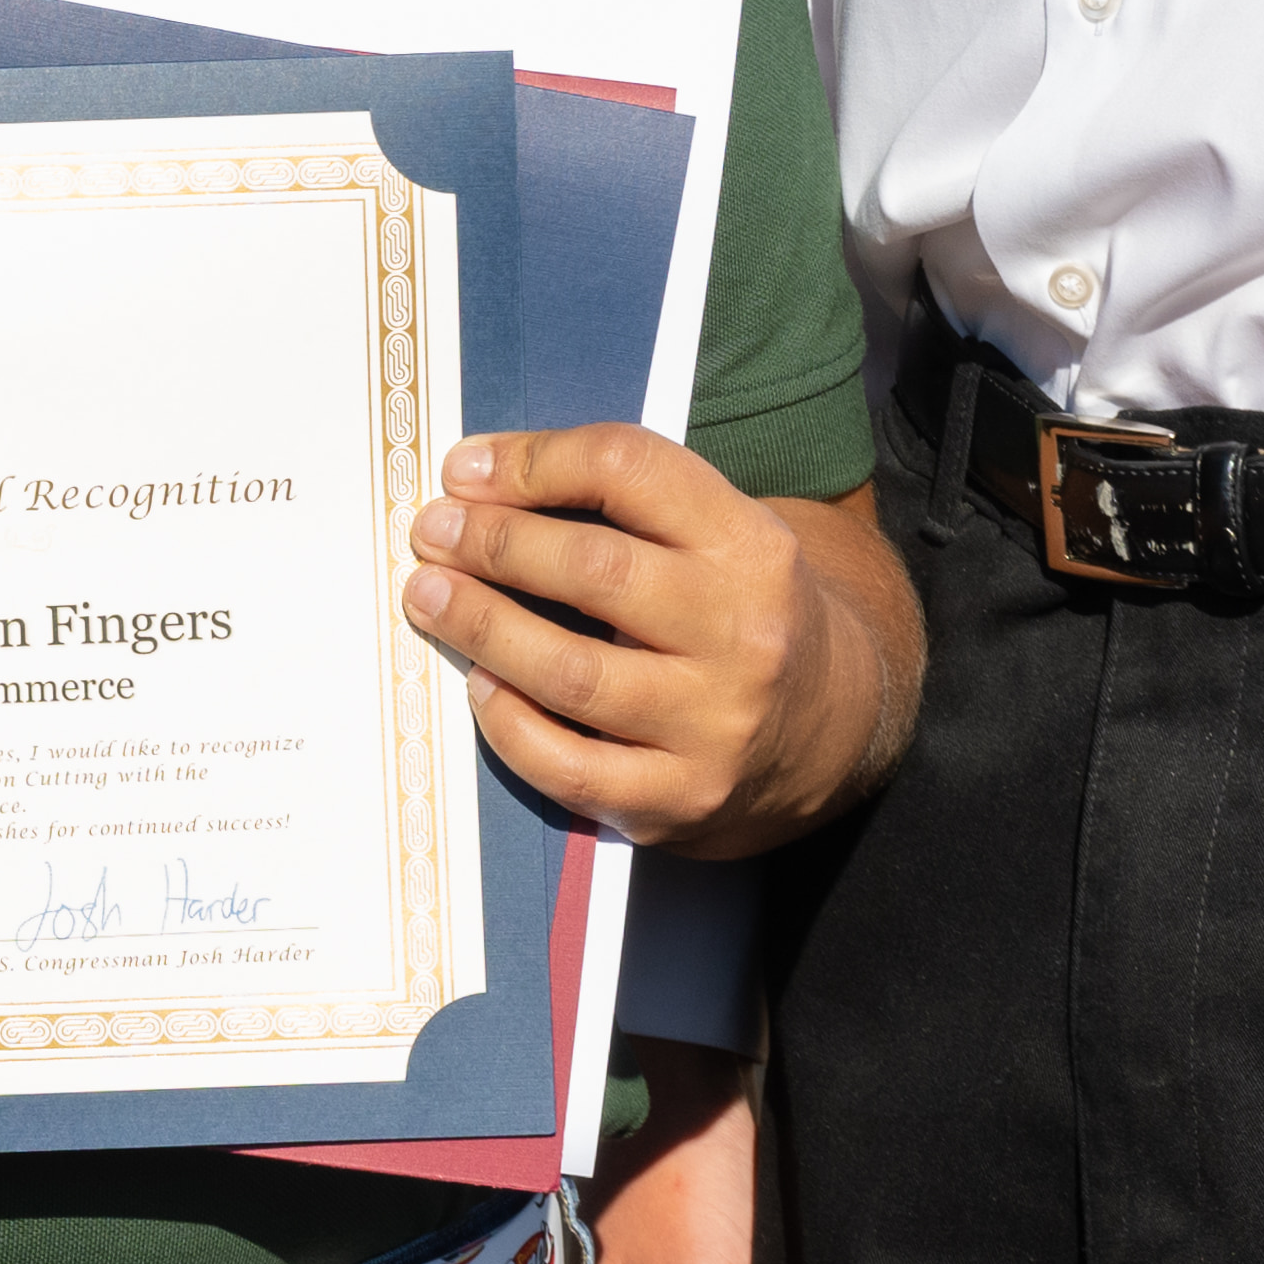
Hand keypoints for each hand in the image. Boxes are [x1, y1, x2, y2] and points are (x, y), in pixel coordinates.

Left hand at [398, 441, 922, 850]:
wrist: (834, 729)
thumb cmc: (741, 612)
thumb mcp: (721, 536)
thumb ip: (626, 504)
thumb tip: (478, 484)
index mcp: (751, 546)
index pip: (629, 471)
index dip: (534, 462)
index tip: (465, 471)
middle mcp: (742, 634)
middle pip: (592, 570)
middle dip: (492, 544)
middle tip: (432, 532)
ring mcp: (714, 726)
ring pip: (569, 672)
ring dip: (481, 627)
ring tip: (428, 597)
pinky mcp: (681, 801)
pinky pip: (569, 767)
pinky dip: (509, 724)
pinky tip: (482, 685)